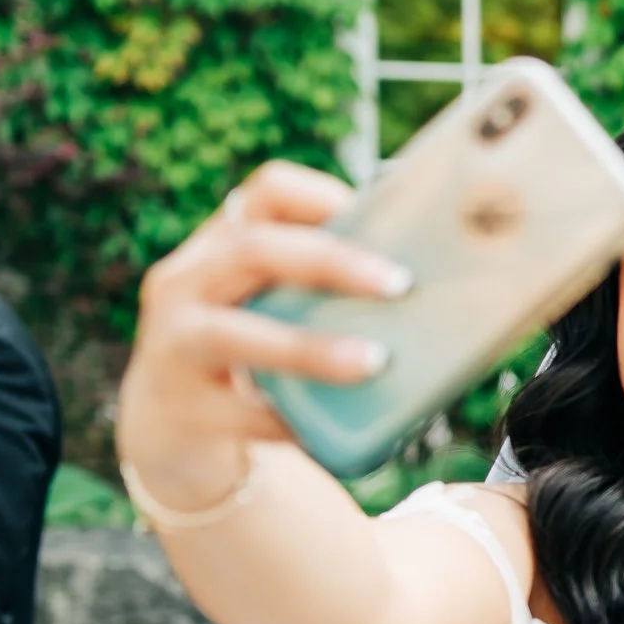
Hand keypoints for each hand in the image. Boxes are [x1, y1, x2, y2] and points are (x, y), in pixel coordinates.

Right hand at [114, 160, 403, 510]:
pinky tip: (329, 431)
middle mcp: (187, 281)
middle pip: (254, 248)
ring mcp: (174, 343)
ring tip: (376, 362)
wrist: (175, 428)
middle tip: (400, 285)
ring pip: (237, 334)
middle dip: (332, 261)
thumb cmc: (254, 351)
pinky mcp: (181, 407)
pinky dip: (291, 421)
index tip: (375, 214)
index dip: (321, 195)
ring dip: (312, 348)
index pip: (265, 192)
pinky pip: (242, 412)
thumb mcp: (277, 306)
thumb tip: (449, 286)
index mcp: (223, 244)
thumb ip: (329, 290)